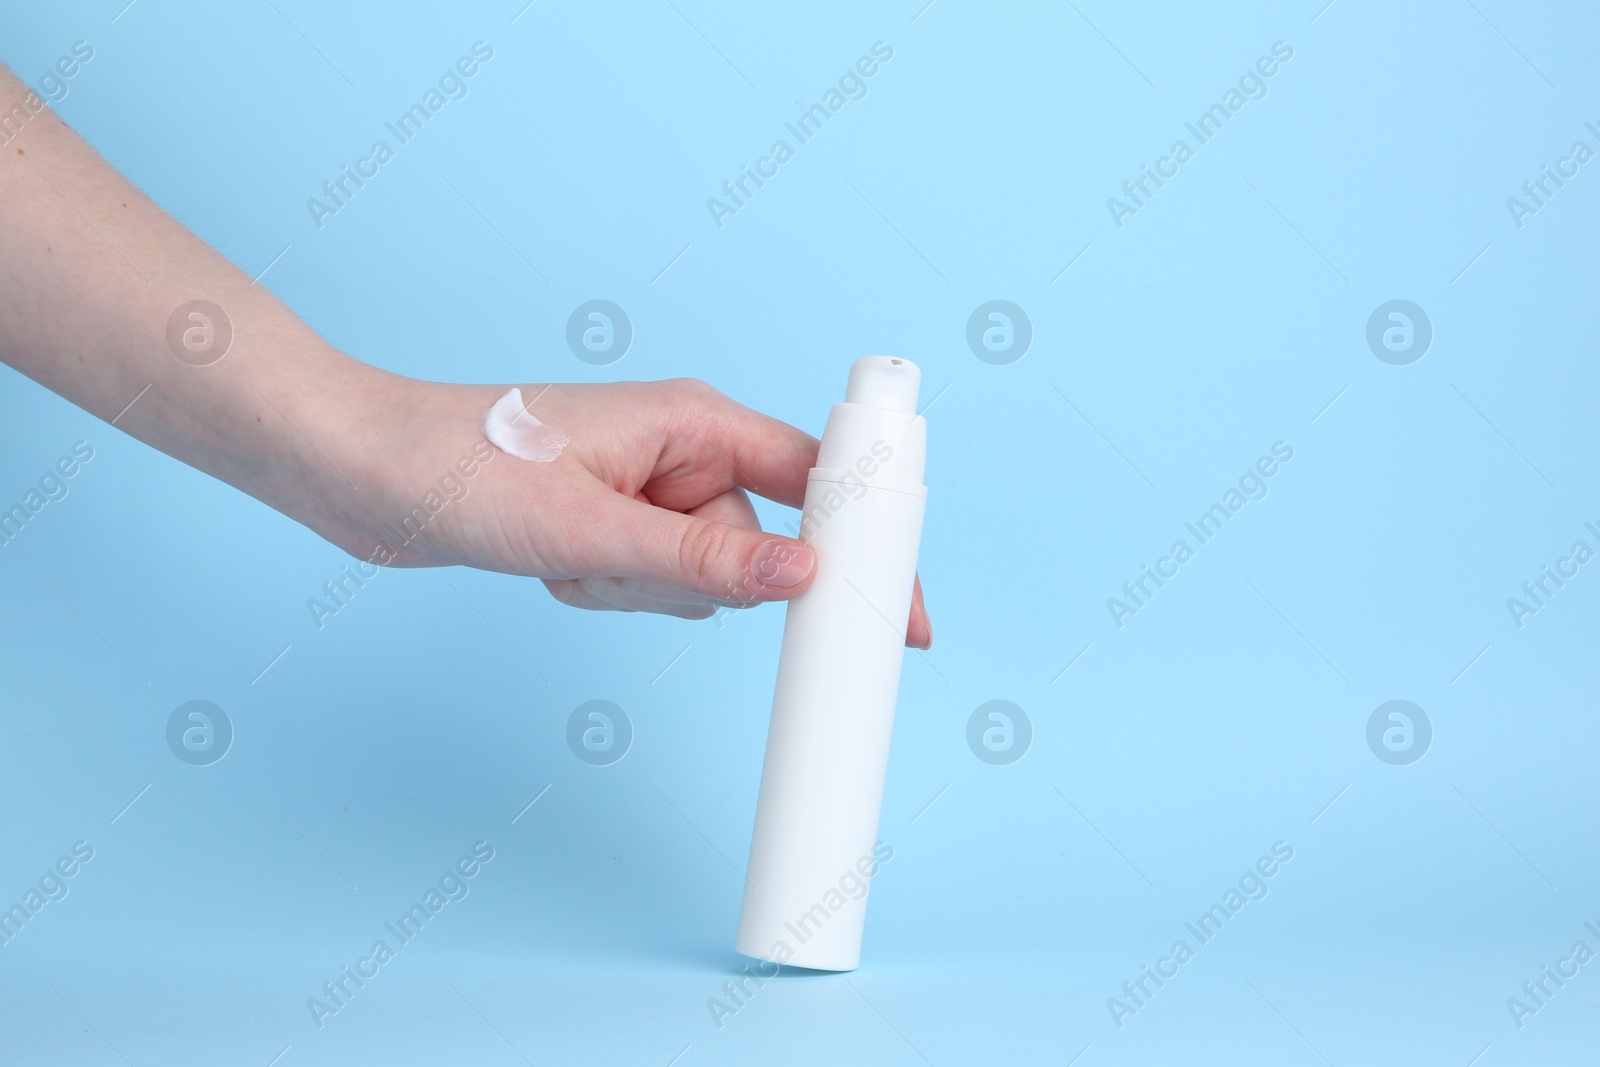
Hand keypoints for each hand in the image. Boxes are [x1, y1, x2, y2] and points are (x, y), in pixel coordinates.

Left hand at [320, 374, 932, 647]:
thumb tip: (804, 577)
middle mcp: (684, 448)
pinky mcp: (617, 522)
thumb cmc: (458, 467)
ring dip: (639, 590)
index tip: (897, 617)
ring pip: (702, 577)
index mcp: (695, 419)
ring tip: (565, 558)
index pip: (820, 481)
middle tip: (619, 568)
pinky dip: (610, 592)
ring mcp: (650, 489)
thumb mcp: (586, 526)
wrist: (358, 471)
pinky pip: (654, 584)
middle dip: (699, 581)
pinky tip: (552, 567)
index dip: (867, 545)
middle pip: (758, 545)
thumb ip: (703, 558)